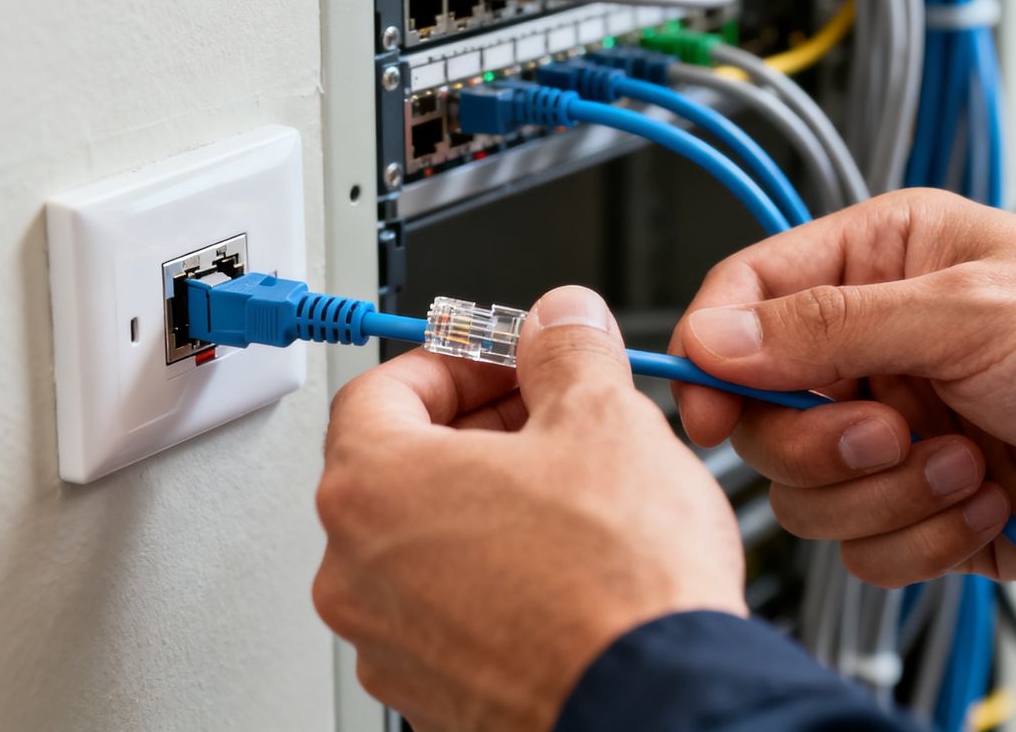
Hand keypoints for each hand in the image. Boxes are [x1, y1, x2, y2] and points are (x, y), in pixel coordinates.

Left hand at [315, 286, 745, 731]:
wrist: (657, 704)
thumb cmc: (620, 586)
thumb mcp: (604, 420)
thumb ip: (567, 350)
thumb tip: (560, 322)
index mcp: (374, 486)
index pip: (384, 387)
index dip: (455, 359)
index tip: (504, 358)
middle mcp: (358, 570)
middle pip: (402, 464)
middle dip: (481, 427)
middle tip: (550, 413)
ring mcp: (392, 640)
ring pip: (427, 542)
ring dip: (489, 503)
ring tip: (572, 495)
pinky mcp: (435, 692)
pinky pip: (450, 609)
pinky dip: (495, 576)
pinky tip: (568, 568)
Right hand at [671, 189, 1015, 587]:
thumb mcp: (964, 311)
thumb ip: (826, 324)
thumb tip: (713, 336)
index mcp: (878, 264)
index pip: (748, 296)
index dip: (714, 352)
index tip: (708, 405)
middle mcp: (874, 349)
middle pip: (762, 411)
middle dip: (825, 439)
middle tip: (892, 427)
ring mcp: (892, 435)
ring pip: (806, 491)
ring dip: (890, 491)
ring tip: (967, 460)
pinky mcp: (915, 509)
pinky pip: (861, 547)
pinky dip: (926, 535)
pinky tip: (989, 498)